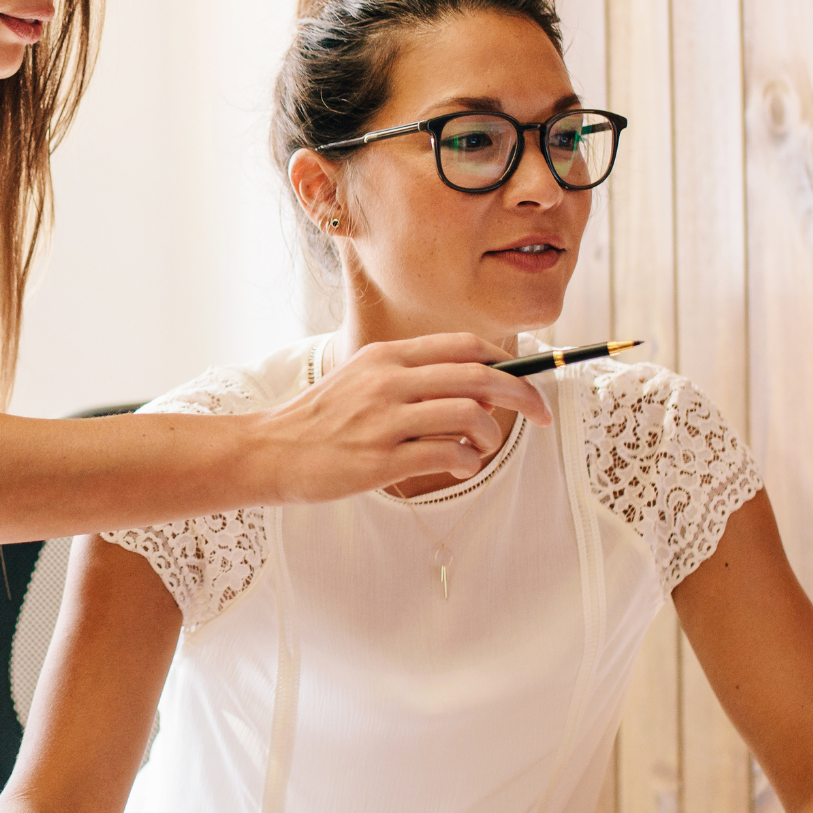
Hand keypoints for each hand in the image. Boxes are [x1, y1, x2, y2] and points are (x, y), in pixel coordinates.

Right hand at [250, 334, 552, 502]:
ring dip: (492, 435)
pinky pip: (445, 454)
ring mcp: (385, 420)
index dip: (507, 362)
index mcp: (388, 357)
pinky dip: (466, 461)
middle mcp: (389, 381)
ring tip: (484, 449)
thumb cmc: (322, 420)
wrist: (271, 451)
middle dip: (522, 395)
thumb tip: (475, 386)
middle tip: (541, 415)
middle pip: (479, 376)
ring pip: (468, 414)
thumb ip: (412, 377)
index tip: (526, 382)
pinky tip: (459, 466)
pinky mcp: (380, 460)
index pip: (465, 346)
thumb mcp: (362, 379)